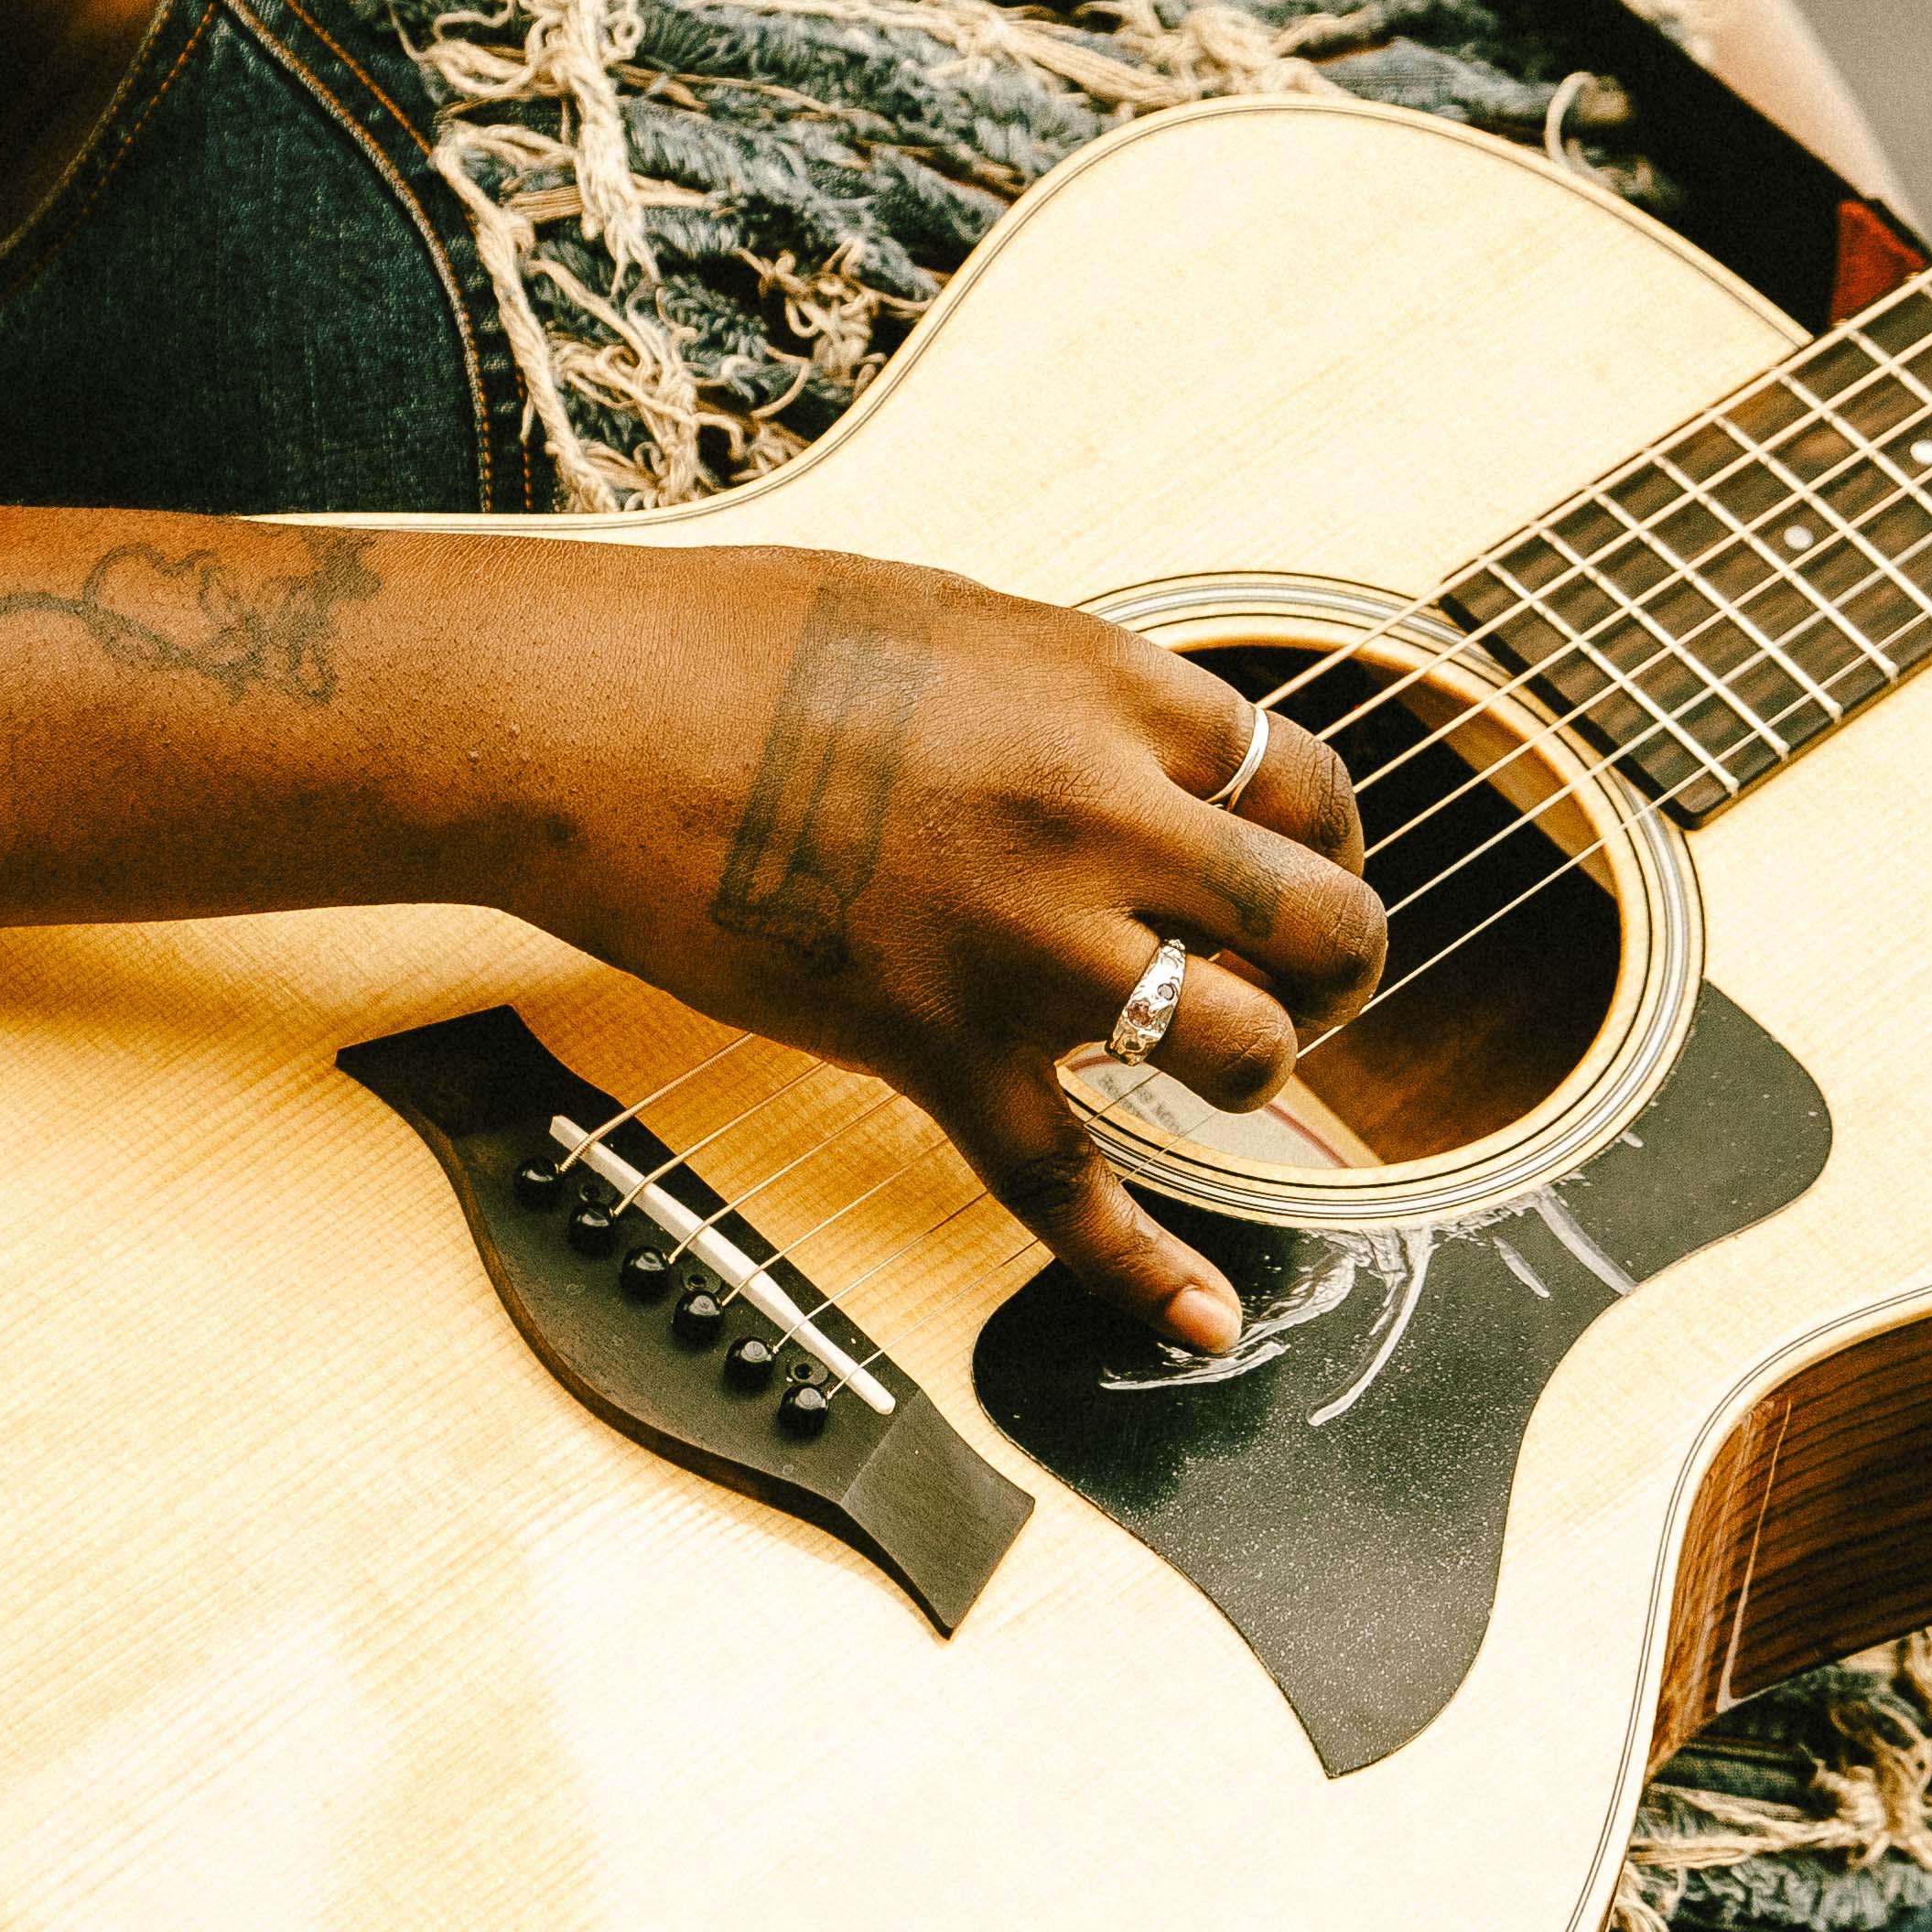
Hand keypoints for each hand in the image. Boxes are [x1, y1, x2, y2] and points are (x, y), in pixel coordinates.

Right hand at [466, 546, 1381, 1354]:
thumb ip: (1066, 690)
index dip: (1319, 831)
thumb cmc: (736, 644)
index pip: (1299, 776)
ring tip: (1228, 1064)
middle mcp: (1098, 817)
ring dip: (1259, 1068)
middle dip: (1341, 963)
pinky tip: (1206, 1313)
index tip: (1297, 857)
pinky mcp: (936, 1050)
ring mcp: (1024, 946)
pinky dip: (1144, 1268)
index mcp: (1106, 689)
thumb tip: (1129, 739)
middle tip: (1309, 979)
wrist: (590, 719)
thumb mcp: (952, 618)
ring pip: (1243, 1051)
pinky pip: (1069, 1190)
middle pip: (1319, 916)